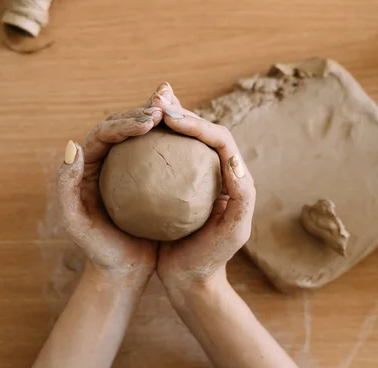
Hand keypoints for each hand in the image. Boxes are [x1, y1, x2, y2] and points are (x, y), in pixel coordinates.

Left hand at [57, 107, 162, 280]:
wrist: (121, 270)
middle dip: (142, 112)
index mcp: (87, 166)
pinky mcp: (146, 181)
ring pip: (141, 137)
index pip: (104, 133)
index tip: (151, 121)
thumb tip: (72, 145)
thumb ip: (66, 187)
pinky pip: (158, 155)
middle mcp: (105, 163)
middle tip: (166, 113)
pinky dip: (171, 144)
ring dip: (158, 123)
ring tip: (178, 119)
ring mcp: (127, 171)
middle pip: (122, 126)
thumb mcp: (76, 223)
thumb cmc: (98, 249)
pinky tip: (190, 144)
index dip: (125, 121)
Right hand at [148, 84, 255, 288]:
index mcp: (234, 176)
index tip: (169, 118)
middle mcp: (216, 170)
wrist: (191, 280)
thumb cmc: (211, 258)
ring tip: (148, 105)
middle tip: (156, 98)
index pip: (219, 138)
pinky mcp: (175, 184)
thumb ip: (242, 196)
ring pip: (183, 137)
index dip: (197, 123)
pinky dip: (154, 138)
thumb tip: (233, 158)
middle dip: (180, 110)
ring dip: (167, 116)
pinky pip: (165, 153)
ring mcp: (194, 176)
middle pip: (202, 129)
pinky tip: (135, 133)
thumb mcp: (234, 233)